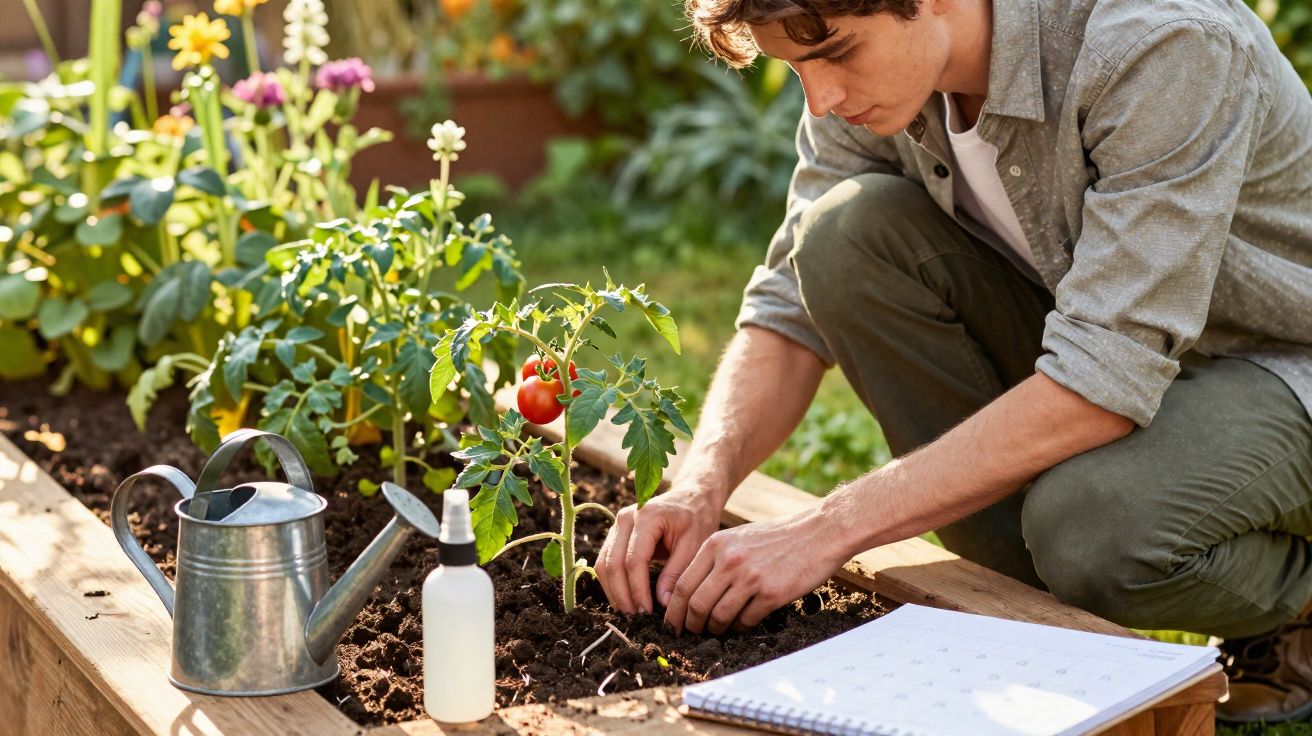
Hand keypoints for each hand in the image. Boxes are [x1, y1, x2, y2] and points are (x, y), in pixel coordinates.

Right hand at [595, 484, 721, 615]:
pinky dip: (612, 582)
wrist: (692, 497)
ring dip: (613, 591)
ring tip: (629, 613)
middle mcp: (625, 518)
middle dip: (622, 595)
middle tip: (635, 619)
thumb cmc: (697, 518)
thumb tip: (663, 604)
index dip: (637, 590)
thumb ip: (677, 573)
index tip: (647, 612)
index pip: (633, 560)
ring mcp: (617, 524)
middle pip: (613, 564)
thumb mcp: (695, 545)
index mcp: (646, 517)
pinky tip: (624, 599)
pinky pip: (606, 561)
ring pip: (604, 564)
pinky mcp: (615, 534)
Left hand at [663, 509, 848, 634]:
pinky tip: (743, 623)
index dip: (674, 609)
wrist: (818, 532)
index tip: (673, 623)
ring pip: (718, 616)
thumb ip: (715, 560)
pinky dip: (740, 627)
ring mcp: (750, 578)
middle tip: (692, 633)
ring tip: (718, 629)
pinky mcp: (771, 593)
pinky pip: (745, 620)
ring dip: (715, 629)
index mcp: (716, 544)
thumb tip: (692, 593)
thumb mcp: (738, 538)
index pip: (683, 584)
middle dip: (691, 625)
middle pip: (696, 604)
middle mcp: (729, 560)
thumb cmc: (777, 537)